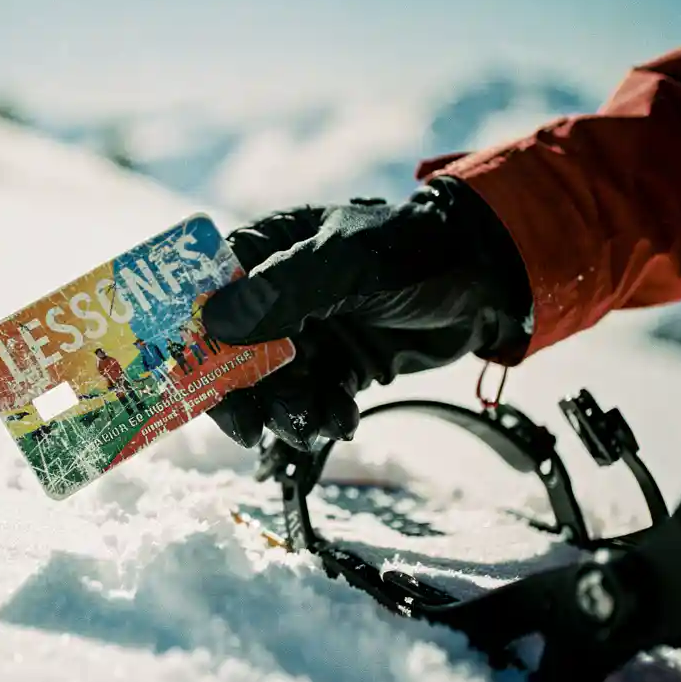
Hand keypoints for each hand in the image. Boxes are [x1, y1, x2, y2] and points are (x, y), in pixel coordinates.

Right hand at [201, 176, 531, 449]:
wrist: (491, 282)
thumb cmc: (416, 252)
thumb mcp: (347, 263)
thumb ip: (283, 290)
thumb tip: (211, 323)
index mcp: (266, 250)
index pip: (203, 295)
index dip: (190, 340)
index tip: (192, 384)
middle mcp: (275, 293)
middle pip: (230, 353)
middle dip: (243, 395)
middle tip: (255, 431)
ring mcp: (305, 332)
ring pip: (270, 386)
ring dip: (286, 412)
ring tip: (318, 421)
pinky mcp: (335, 365)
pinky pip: (309, 401)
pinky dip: (320, 416)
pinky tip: (342, 419)